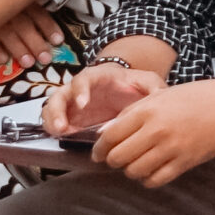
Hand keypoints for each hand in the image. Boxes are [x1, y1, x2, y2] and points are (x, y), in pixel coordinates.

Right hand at [0, 8, 65, 76]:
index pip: (37, 12)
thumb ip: (30, 9)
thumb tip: (50, 31)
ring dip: (17, 48)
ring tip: (28, 63)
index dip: (48, 26)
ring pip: (6, 32)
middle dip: (35, 42)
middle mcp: (5, 6)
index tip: (58, 41)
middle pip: (23, 24)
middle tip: (45, 59)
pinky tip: (2, 59)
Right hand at [46, 63, 162, 134]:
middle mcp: (78, 89)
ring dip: (52, 121)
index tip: (83, 104)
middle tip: (63, 126)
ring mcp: (70, 103)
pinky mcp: (69, 116)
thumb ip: (153, 87)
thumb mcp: (146, 82)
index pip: (83, 79)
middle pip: (60, 95)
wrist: (125, 90)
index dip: (81, 91)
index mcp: (96, 76)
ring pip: (51, 109)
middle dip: (58, 110)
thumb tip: (162, 96)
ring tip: (59, 133)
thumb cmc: (133, 84)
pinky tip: (63, 138)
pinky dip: (55, 129)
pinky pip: (54, 121)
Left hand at [91, 77, 214, 186]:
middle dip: (113, 160)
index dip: (99, 148)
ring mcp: (171, 149)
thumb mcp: (162, 95)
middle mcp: (156, 131)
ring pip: (134, 171)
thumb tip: (106, 132)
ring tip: (137, 162)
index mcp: (148, 111)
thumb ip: (132, 112)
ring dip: (131, 170)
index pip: (109, 136)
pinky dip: (148, 179)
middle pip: (117, 157)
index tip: (99, 152)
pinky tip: (152, 170)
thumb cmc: (199, 97)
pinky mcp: (185, 163)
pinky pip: (155, 180)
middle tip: (118, 157)